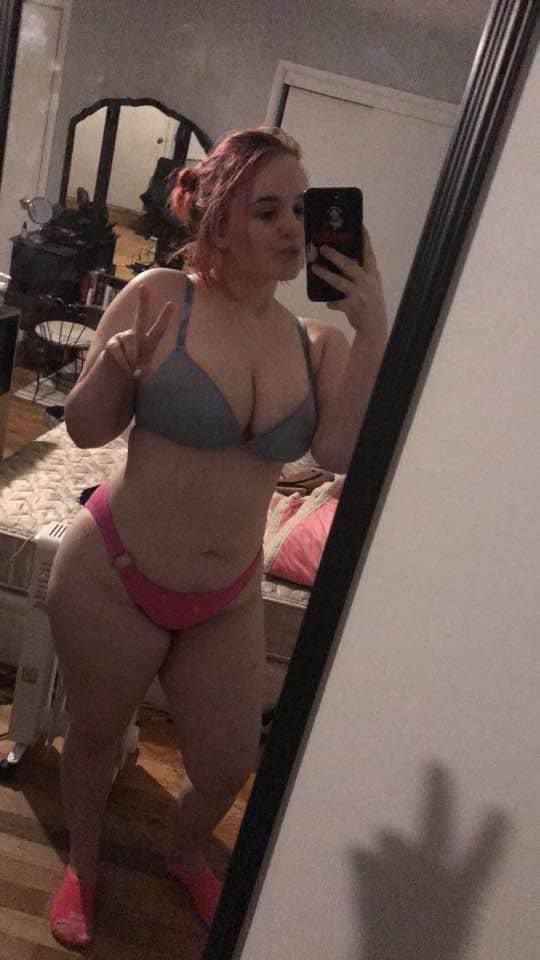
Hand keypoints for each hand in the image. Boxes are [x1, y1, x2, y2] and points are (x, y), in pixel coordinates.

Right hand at [103, 284, 173, 376]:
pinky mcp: (113, 343)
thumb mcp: (144, 372)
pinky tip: (125, 368)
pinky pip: (118, 350)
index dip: (165, 317)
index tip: (171, 303)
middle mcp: (136, 335)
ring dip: (132, 356)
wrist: (118, 373)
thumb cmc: (135, 369)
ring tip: (132, 368)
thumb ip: (143, 371)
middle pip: (141, 316)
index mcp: (149, 341)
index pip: (159, 328)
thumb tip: (137, 371)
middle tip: (144, 286)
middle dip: (143, 301)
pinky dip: (123, 362)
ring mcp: (123, 337)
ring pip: (130, 340)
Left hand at [311, 227, 387, 345]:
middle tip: (322, 248)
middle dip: (335, 256)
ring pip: (339, 282)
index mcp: (372, 274)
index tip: (359, 226)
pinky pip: (336, 302)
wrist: (375, 326)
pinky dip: (331, 302)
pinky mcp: (352, 306)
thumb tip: (340, 260)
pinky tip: (328, 302)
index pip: (368, 253)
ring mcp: (360, 294)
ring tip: (314, 268)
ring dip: (325, 274)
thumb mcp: (370, 285)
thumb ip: (359, 273)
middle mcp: (367, 282)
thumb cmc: (369, 302)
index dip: (364, 239)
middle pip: (349, 265)